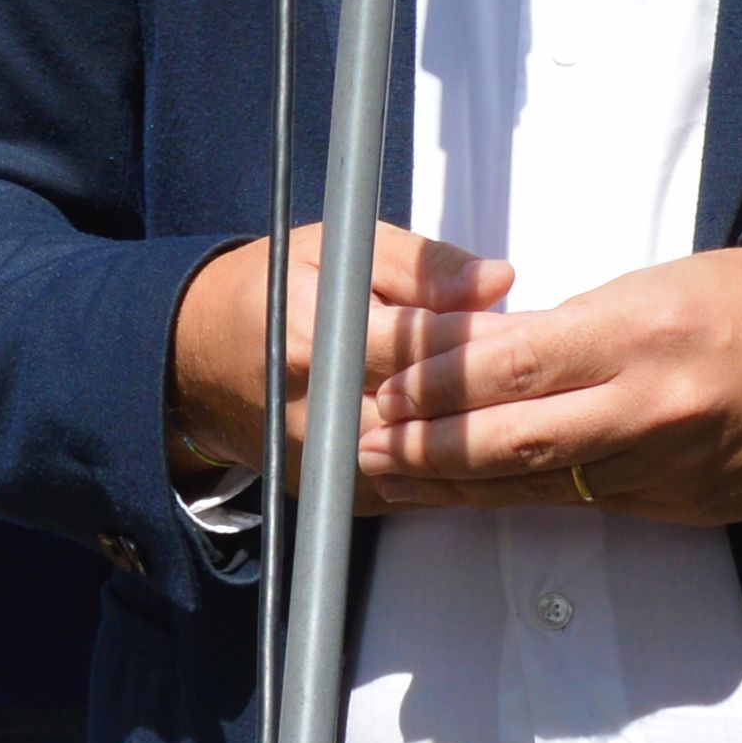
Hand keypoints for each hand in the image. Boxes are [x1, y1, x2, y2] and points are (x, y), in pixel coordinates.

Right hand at [167, 225, 515, 487]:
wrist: (199, 363)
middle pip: (440, 411)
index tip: (535, 329)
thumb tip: (497, 280)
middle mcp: (323, 412)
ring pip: (436, 458)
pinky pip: (417, 486)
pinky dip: (450, 458)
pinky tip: (471, 427)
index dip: (492, 338)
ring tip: (513, 396)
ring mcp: (330, 463)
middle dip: (497, 390)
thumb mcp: (336, 249)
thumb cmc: (269, 293)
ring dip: (480, 429)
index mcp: (321, 340)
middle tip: (541, 366)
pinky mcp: (339, 493)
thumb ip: (420, 265)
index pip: (429, 348)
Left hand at [358, 245, 741, 527]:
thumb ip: (566, 327)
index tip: (378, 376)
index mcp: (638, 333)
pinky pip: (576, 506)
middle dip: (424, 444)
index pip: (510, 363)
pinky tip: (463, 494)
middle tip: (357, 440)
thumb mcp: (653, 287)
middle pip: (510, 439)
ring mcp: (660, 468)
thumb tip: (477, 352)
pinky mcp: (672, 508)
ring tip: (384, 472)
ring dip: (452, 481)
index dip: (434, 377)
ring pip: (534, 485)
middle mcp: (646, 408)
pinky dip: (513, 498)